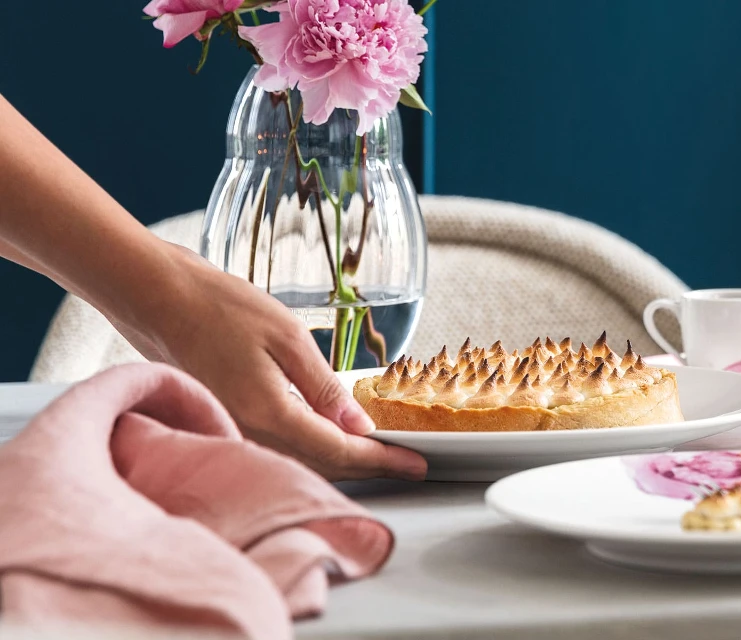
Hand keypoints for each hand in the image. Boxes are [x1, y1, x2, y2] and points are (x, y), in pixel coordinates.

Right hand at [101, 243, 425, 480]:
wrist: (153, 297)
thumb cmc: (219, 307)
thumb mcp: (288, 337)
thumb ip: (325, 388)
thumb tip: (359, 427)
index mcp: (269, 414)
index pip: (339, 452)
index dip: (382, 460)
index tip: (417, 464)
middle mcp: (247, 433)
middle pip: (321, 465)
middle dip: (368, 466)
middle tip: (407, 463)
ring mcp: (230, 432)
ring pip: (298, 461)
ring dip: (340, 461)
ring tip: (378, 454)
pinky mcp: (221, 422)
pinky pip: (275, 449)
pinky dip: (309, 449)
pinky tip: (328, 438)